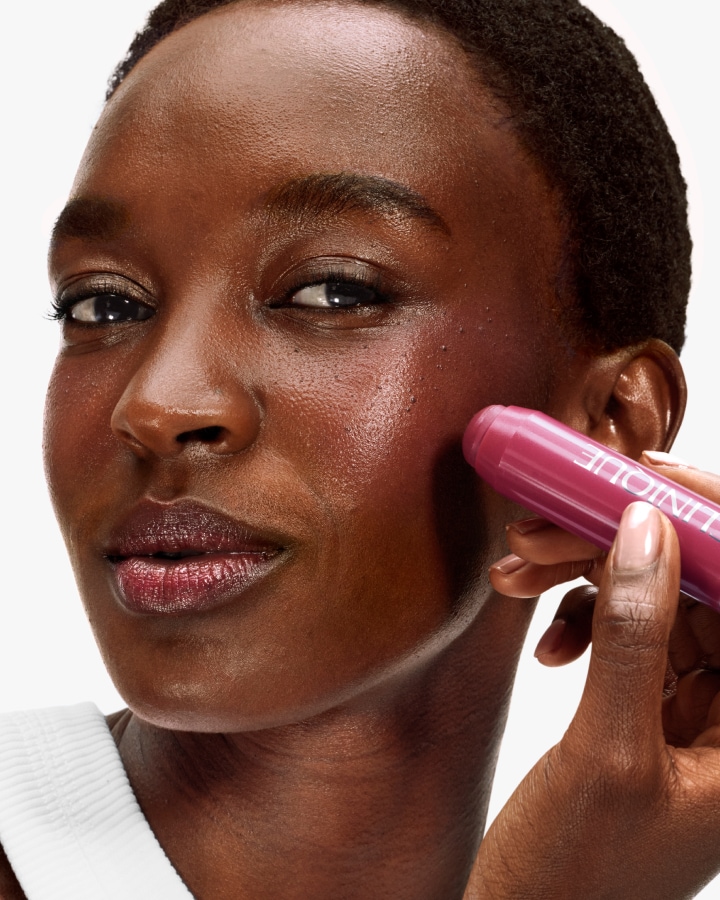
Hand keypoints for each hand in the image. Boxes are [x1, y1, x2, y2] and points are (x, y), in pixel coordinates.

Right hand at [464, 457, 719, 899]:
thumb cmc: (579, 876)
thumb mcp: (609, 753)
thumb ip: (633, 635)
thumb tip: (645, 532)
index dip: (703, 523)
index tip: (637, 479)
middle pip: (699, 588)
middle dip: (618, 547)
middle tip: (541, 527)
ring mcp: (697, 711)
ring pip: (657, 603)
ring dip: (585, 578)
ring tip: (518, 576)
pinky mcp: (653, 708)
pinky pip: (627, 633)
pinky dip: (580, 620)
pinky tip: (545, 640)